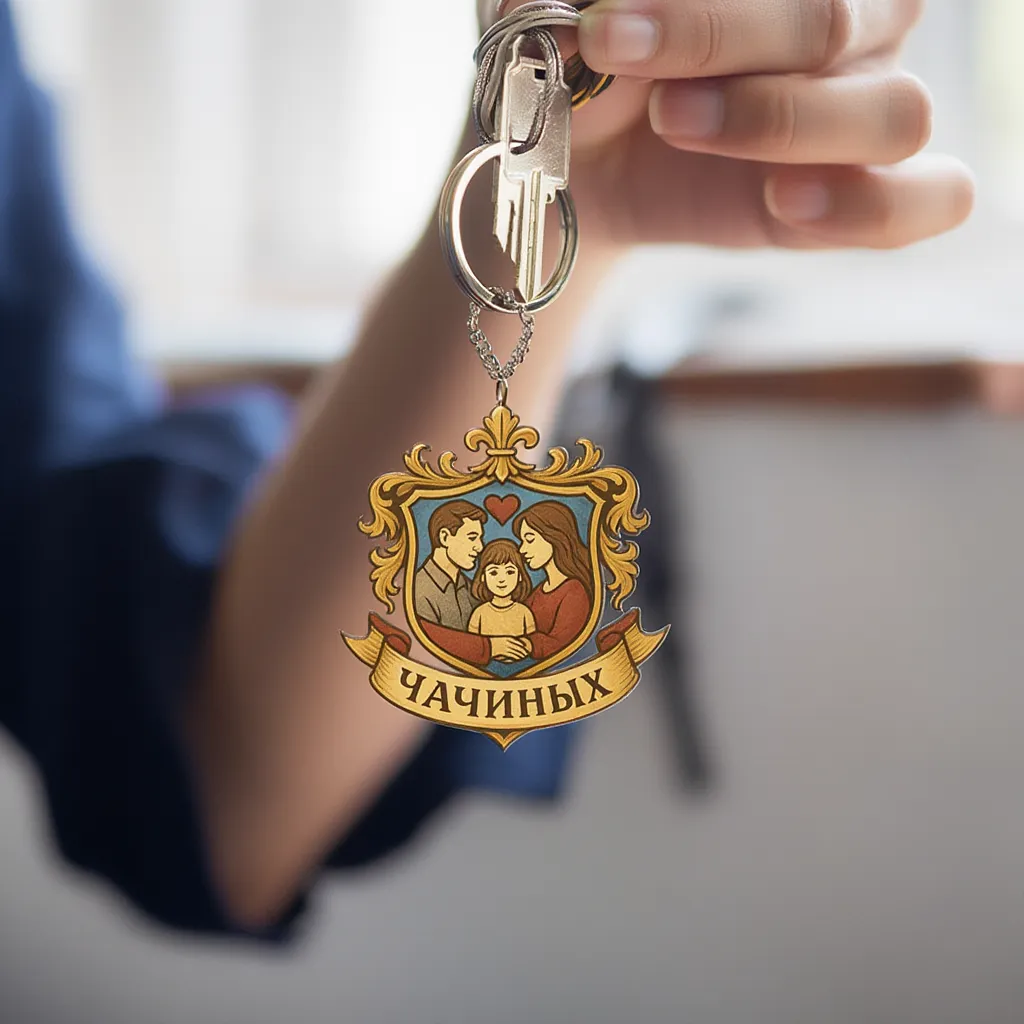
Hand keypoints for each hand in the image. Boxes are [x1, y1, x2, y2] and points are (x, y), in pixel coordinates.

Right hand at [491, 636, 530, 661]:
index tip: (525, 645)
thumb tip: (507, 642)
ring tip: (524, 656)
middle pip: (517, 646)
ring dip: (520, 654)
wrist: (485, 645)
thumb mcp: (498, 639)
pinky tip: (518, 659)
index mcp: (506, 637)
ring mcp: (505, 647)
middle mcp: (507, 642)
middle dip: (523, 650)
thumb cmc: (491, 642)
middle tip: (527, 652)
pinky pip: (512, 655)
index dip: (521, 643)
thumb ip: (504, 640)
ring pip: (516, 651)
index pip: (516, 640)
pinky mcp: (504, 652)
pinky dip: (516, 657)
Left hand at [529, 0, 972, 250]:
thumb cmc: (583, 69)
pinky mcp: (862, 195)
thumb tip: (592, 2)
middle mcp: (856, 22)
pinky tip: (783, 202)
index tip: (603, 23)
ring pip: (896, 113)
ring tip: (678, 128)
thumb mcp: (557, 18)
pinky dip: (872, 206)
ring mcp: (867, 110)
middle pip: (838, 19)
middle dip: (719, 38)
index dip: (706, 4)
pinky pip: (935, 201)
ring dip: (782, 123)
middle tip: (616, 57)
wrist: (578, 162)